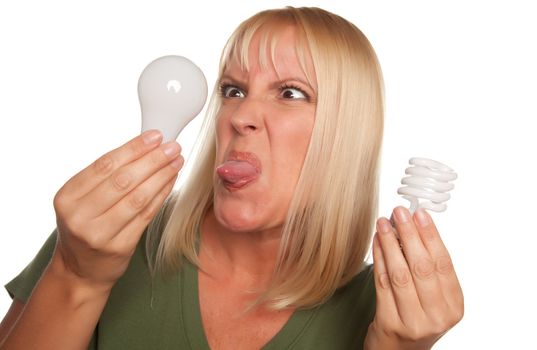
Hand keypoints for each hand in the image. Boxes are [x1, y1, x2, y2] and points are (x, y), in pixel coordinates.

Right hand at [51, 130, 182, 290]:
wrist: (81, 270)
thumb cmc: (86, 225)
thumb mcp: (82, 199)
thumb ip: (106, 176)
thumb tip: (145, 146)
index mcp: (67, 197)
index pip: (105, 165)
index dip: (133, 148)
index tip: (155, 136)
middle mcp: (79, 216)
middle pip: (123, 180)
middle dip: (152, 160)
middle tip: (172, 146)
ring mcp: (99, 234)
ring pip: (138, 198)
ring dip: (161, 176)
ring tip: (177, 161)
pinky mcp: (120, 247)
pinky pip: (146, 215)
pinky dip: (161, 195)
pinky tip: (171, 181)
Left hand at [364, 206, 463, 349]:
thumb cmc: (417, 317)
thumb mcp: (433, 297)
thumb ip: (428, 268)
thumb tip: (414, 225)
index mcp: (454, 306)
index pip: (443, 264)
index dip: (431, 236)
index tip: (420, 214)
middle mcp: (437, 316)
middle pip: (422, 267)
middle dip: (409, 235)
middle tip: (399, 212)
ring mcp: (413, 322)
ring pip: (400, 274)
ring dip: (390, 243)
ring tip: (383, 223)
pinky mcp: (390, 323)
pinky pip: (382, 283)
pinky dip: (379, 258)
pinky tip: (376, 242)